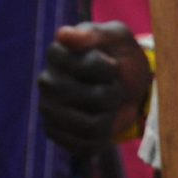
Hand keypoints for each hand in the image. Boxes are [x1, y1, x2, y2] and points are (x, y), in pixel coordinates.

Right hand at [38, 21, 151, 153]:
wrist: (131, 89)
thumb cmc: (122, 58)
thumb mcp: (118, 38)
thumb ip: (95, 33)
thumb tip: (63, 34)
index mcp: (57, 54)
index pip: (87, 66)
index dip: (108, 68)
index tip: (111, 62)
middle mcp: (46, 81)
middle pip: (93, 97)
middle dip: (113, 92)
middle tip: (112, 85)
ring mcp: (48, 110)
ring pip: (90, 125)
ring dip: (110, 115)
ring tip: (106, 104)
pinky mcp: (55, 134)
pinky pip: (86, 144)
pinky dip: (103, 135)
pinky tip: (100, 121)